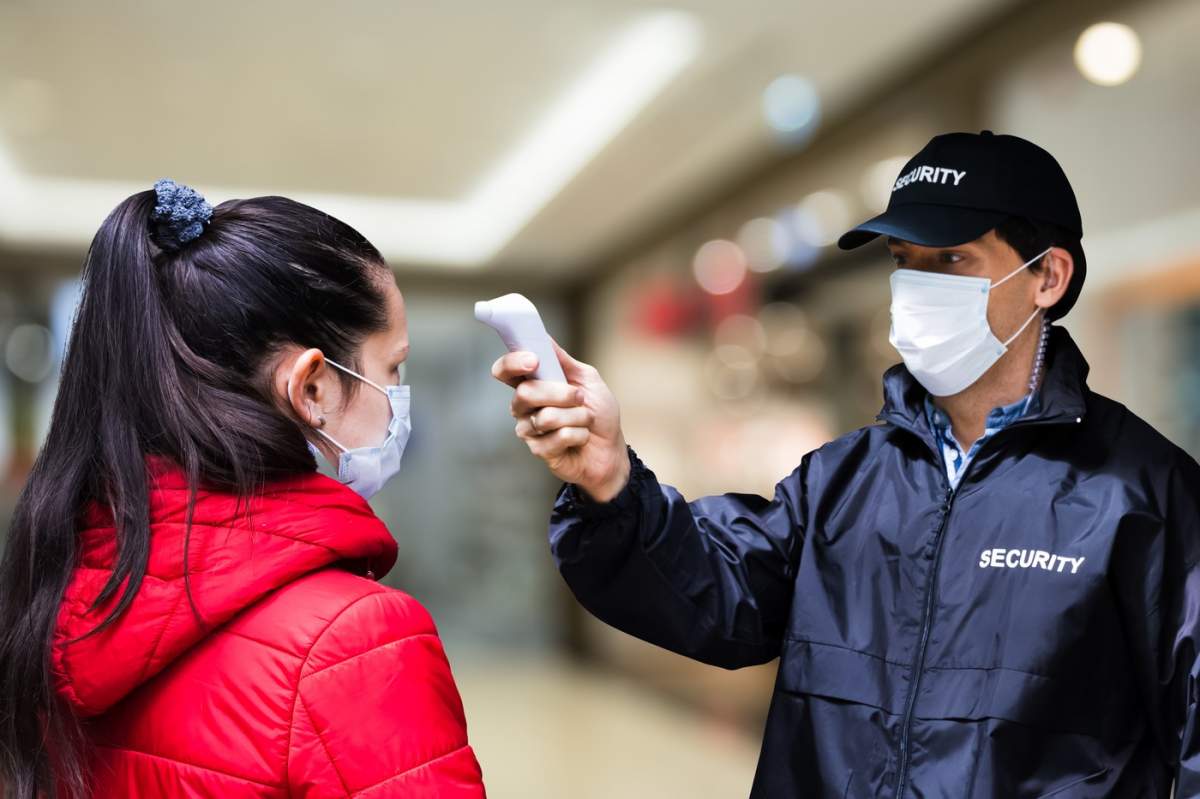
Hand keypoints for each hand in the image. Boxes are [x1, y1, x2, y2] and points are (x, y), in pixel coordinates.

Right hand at [490, 338, 630, 501]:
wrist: (611, 449)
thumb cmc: (598, 412)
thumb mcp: (588, 379)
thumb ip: (564, 361)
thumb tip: (544, 337)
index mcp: (531, 384)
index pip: (505, 371)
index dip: (512, 363)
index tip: (533, 359)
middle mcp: (523, 406)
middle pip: (525, 393)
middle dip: (560, 393)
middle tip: (580, 397)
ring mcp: (529, 429)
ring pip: (546, 416)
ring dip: (577, 416)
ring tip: (586, 420)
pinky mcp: (539, 451)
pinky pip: (559, 436)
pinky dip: (580, 434)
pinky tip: (582, 439)